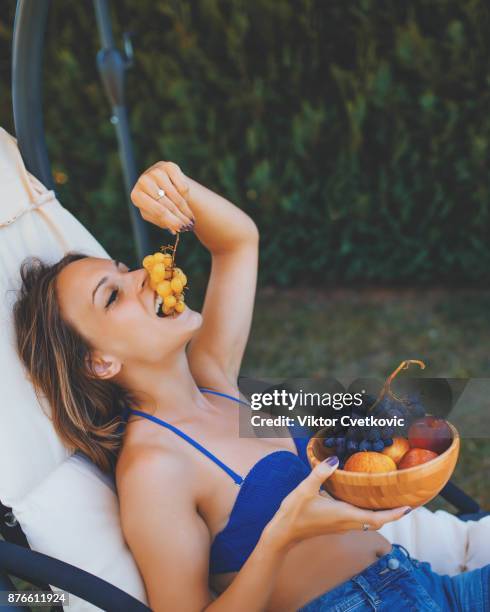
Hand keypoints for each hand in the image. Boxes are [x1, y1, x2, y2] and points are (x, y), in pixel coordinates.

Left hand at [130, 161, 194, 232]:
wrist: (162, 184)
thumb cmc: (157, 204)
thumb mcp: (156, 216)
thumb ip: (165, 222)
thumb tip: (176, 228)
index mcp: (136, 196)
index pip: (158, 211)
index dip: (172, 221)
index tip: (182, 228)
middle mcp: (143, 181)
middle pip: (168, 204)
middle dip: (180, 217)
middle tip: (189, 226)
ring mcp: (156, 172)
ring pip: (177, 195)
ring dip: (185, 209)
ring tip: (190, 218)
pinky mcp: (169, 166)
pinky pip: (183, 186)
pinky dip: (186, 195)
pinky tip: (183, 199)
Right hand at [264, 457, 410, 550]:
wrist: (283, 533)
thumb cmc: (294, 513)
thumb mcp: (305, 489)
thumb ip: (320, 473)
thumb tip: (333, 458)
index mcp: (344, 515)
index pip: (376, 518)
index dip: (394, 514)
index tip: (408, 507)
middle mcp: (346, 523)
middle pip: (377, 521)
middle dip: (392, 513)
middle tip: (405, 501)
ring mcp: (342, 526)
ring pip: (369, 522)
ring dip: (381, 514)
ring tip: (390, 499)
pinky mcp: (336, 525)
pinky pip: (359, 520)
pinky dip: (369, 513)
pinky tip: (365, 501)